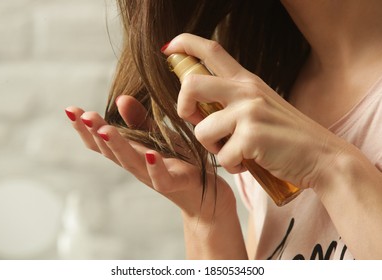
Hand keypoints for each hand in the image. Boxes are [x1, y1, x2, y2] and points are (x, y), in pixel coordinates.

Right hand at [65, 95, 235, 220]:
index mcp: (133, 153)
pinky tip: (150, 154)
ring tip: (104, 129)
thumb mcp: (159, 138)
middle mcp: (139, 166)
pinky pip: (163, 179)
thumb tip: (120, 99)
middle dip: (94, 134)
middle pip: (111, 152)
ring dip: (117, 146)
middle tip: (81, 115)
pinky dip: (155, 167)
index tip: (70, 109)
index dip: (85, 129)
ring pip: (131, 163)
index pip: (103, 142)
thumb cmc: (180, 164)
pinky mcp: (178, 184)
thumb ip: (140, 122)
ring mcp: (156, 177)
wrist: (207, 197)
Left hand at [162, 33, 351, 188]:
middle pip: (192, 84)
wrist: (323, 157)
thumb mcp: (261, 107)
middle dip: (182, 105)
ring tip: (235, 152)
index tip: (169, 47)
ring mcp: (249, 112)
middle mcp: (246, 91)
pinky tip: (248, 163)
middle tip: (195, 120)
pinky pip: (222, 156)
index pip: (211, 51)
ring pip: (202, 130)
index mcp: (247, 81)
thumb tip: (199, 109)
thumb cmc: (287, 136)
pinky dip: (232, 166)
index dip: (185, 44)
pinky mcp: (252, 137)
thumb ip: (232, 102)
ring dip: (213, 148)